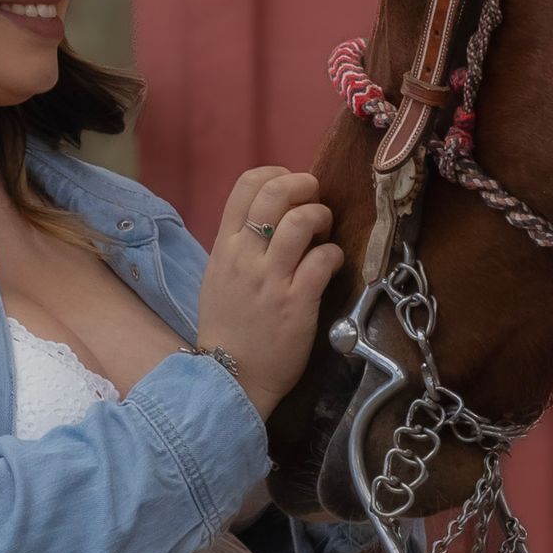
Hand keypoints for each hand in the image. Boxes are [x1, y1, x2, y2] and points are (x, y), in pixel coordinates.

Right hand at [197, 167, 344, 419]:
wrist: (230, 377)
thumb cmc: (229, 327)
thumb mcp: (219, 276)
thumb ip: (241, 245)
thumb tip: (274, 215)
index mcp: (224, 246)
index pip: (246, 185)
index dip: (276, 174)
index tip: (292, 186)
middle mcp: (245, 256)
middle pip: (275, 193)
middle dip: (305, 185)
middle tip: (316, 199)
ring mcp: (270, 279)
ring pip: (301, 220)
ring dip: (321, 217)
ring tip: (324, 232)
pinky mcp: (296, 303)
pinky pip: (323, 259)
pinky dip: (333, 254)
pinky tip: (330, 264)